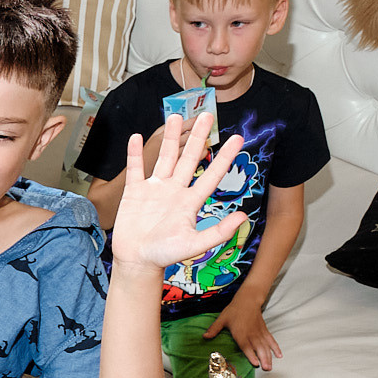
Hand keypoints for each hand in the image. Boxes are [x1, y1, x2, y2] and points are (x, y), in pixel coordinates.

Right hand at [109, 111, 245, 273]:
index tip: (237, 138)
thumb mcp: (194, 245)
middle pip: (188, 158)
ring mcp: (154, 190)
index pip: (212, 174)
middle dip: (198, 137)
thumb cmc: (165, 256)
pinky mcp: (134, 193)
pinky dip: (135, 153)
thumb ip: (218, 232)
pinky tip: (137, 137)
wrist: (137, 262)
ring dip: (170, 138)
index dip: (225, 156)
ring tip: (175, 117)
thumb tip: (243, 216)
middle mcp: (175, 191)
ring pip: (164, 158)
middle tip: (207, 115)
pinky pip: (136, 169)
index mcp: (190, 202)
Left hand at [201, 299, 279, 369]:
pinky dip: (276, 347)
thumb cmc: (234, 310)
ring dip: (269, 356)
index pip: (246, 346)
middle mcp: (251, 334)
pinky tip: (279, 355)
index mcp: (240, 333)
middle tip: (266, 369)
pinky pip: (271, 340)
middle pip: (258, 348)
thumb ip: (214, 329)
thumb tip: (204, 337)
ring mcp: (259, 332)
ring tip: (270, 367)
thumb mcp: (222, 319)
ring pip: (266, 346)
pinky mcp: (264, 330)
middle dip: (263, 359)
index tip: (255, 363)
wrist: (248, 300)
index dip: (251, 355)